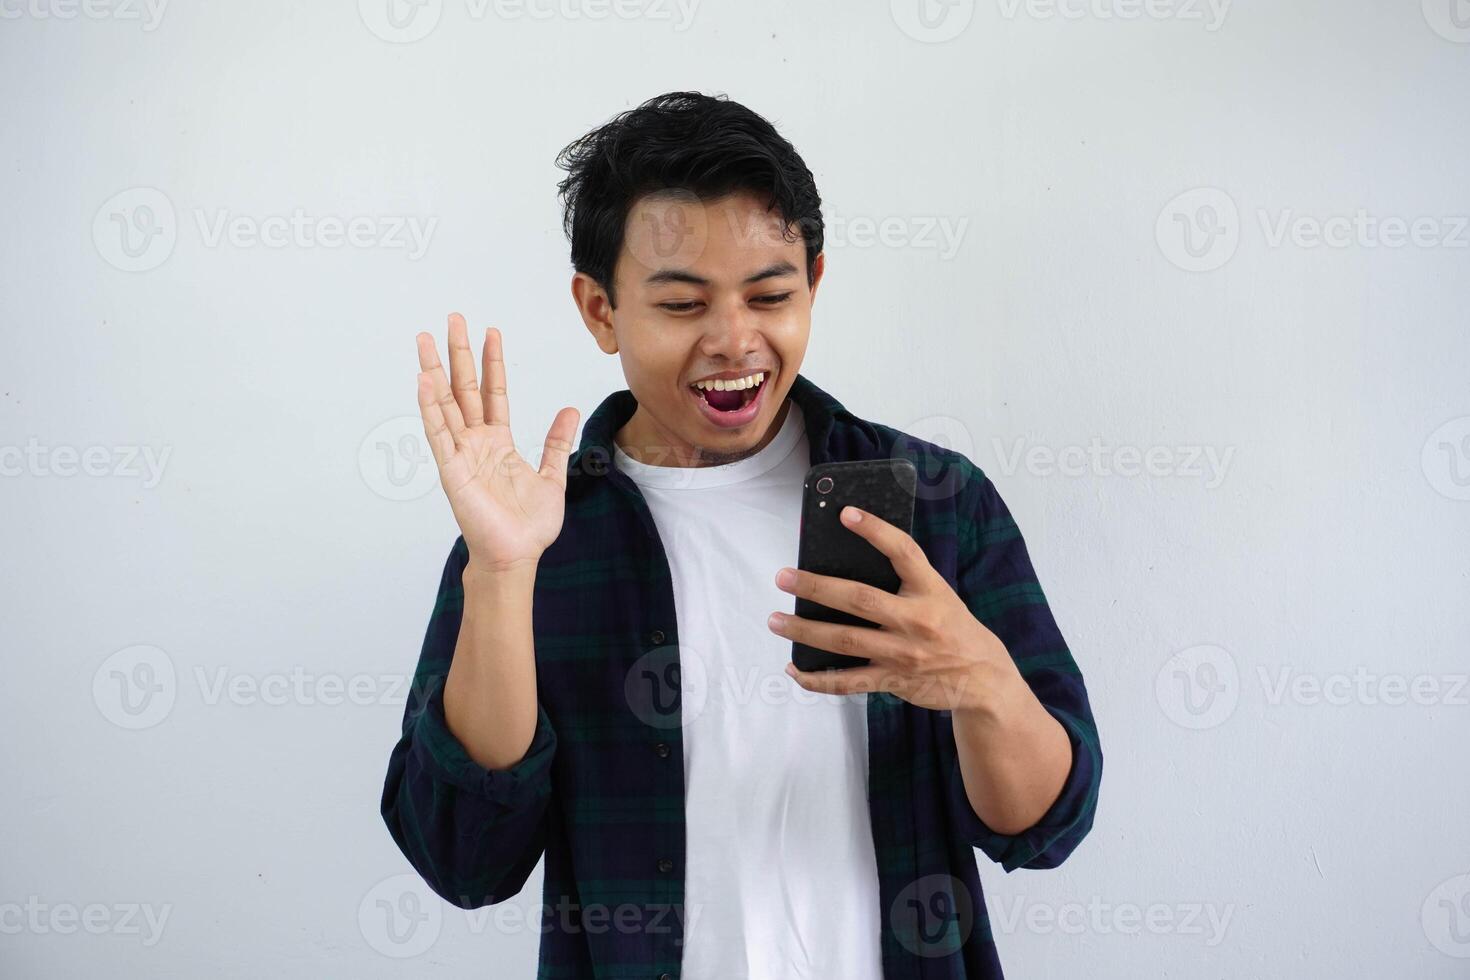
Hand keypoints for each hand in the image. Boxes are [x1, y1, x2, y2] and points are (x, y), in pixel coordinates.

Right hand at [416, 313, 579, 572]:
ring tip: (425, 340)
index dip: (492, 362)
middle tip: (452, 319)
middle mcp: (476, 443)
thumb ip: (556, 441)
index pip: (494, 392)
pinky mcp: (452, 470)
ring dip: (434, 371)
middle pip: (464, 388)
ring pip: (445, 404)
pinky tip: (423, 380)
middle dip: (458, 353)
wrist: (516, 555)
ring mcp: (461, 454)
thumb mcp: (552, 475)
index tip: (491, 331)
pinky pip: (439, 433)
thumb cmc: (528, 525)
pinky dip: (430, 407)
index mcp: (498, 442)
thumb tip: (569, 410)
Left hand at [768, 505, 1024, 714]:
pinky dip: (817, 678)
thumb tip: (852, 563)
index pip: (904, 552)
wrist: (985, 680)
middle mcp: (916, 620)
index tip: (846, 513)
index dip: (875, 530)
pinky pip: (848, 682)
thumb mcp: (941, 596)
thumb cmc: (955, 630)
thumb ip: (906, 582)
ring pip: (845, 640)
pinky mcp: (893, 681)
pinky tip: (794, 669)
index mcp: (931, 591)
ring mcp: (903, 653)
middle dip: (816, 587)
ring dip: (805, 630)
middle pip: (859, 599)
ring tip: (775, 620)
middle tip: (783, 577)